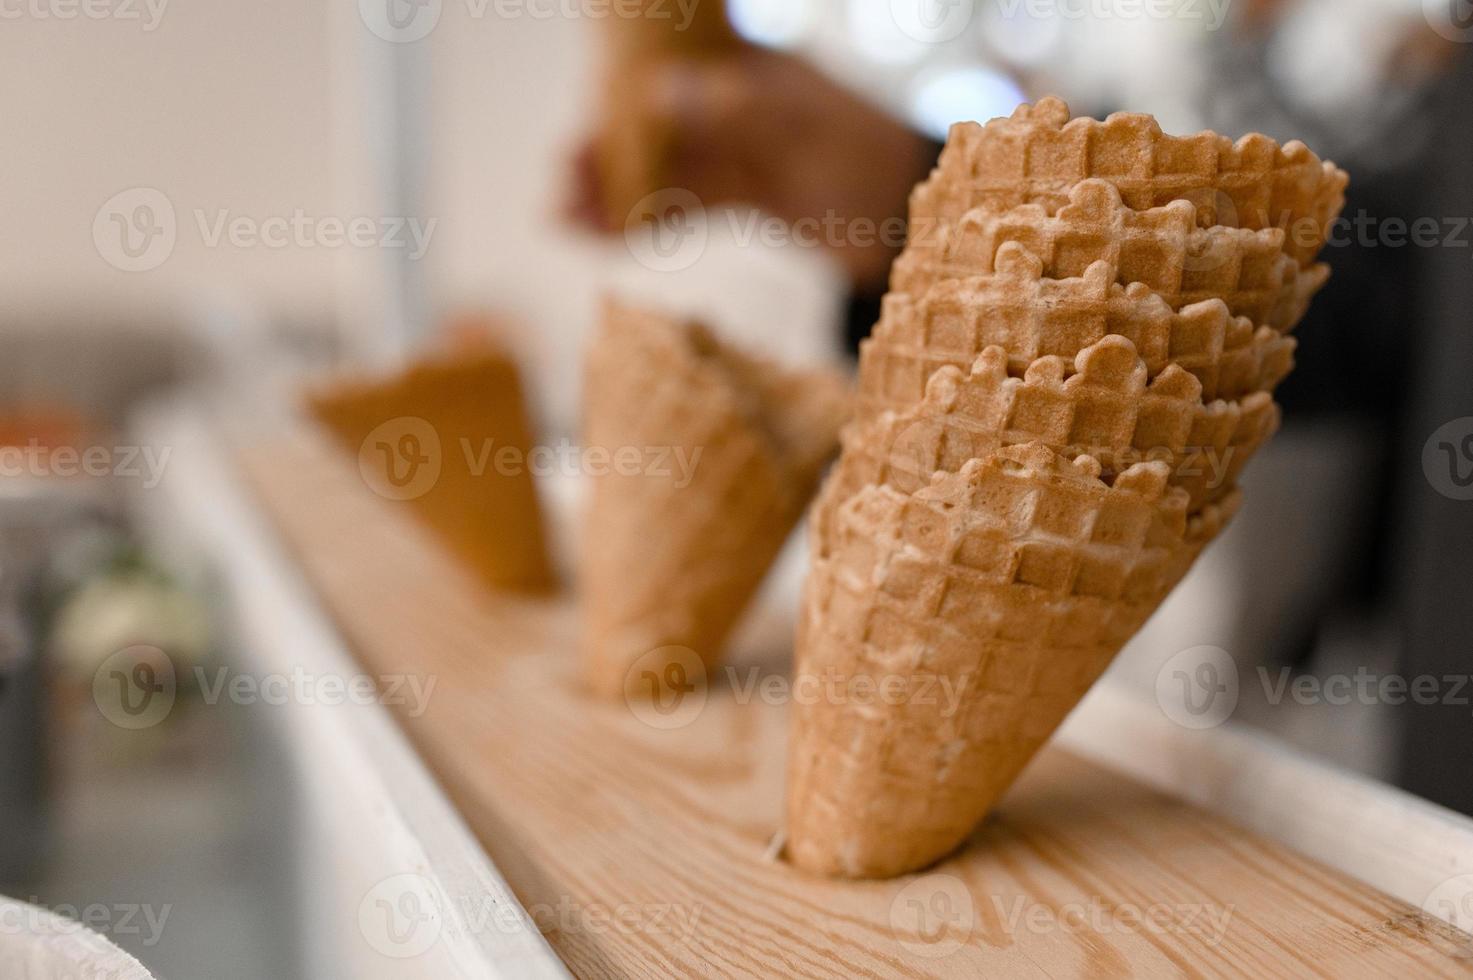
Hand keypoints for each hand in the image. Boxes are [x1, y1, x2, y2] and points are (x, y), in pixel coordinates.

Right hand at [565, 49, 935, 291]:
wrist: (913, 216)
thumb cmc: (869, 156)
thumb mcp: (804, 127)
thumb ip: (735, 109)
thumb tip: (658, 88)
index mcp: (743, 72)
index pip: (665, 75)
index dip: (614, 101)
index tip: (581, 127)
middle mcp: (729, 109)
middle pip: (649, 126)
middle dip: (599, 153)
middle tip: (559, 182)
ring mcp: (732, 154)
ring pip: (656, 171)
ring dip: (608, 192)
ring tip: (561, 217)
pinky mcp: (739, 199)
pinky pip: (679, 208)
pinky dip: (640, 221)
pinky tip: (598, 236)